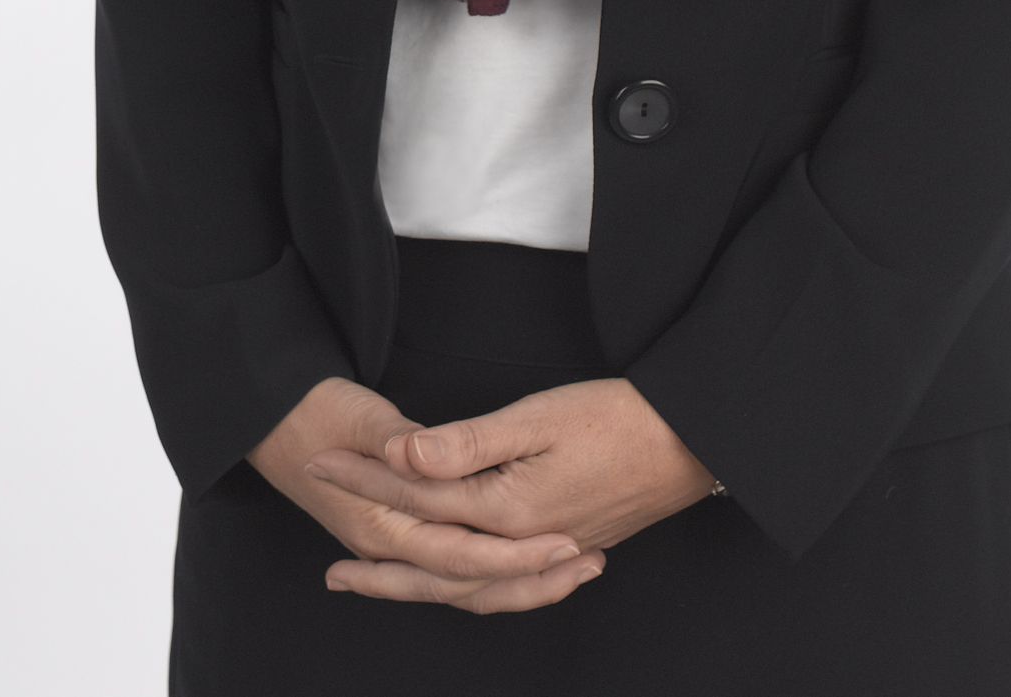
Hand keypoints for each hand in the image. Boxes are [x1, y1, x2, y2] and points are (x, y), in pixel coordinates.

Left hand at [305, 375, 709, 605]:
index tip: (320, 463)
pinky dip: (463, 591)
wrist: (690, 442)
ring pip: (465, 587)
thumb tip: (401, 454)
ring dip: (414, 588)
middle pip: (432, 564)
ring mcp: (544, 554)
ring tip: (372, 588)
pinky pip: (497, 586)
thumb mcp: (535, 419)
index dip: (364, 477)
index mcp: (507, 512)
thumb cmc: (616, 419)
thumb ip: (464, 443)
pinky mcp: (562, 550)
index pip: (416, 496)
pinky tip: (449, 584)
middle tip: (326, 573)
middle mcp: (521, 545)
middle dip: (376, 563)